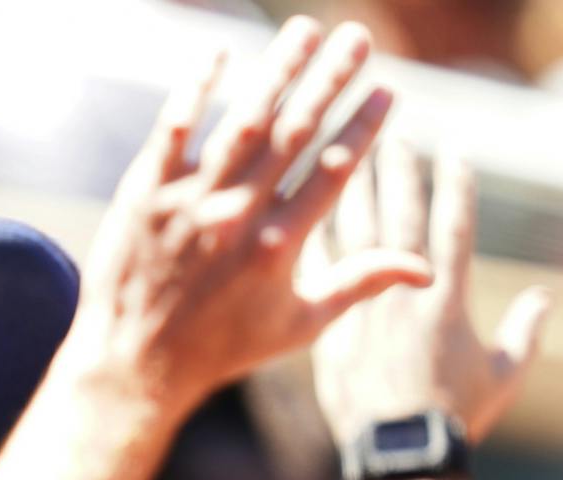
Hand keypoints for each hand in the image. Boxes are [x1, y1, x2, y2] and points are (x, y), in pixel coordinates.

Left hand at [59, 17, 430, 423]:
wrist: (135, 363)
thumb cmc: (223, 348)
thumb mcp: (299, 325)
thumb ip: (360, 284)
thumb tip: (426, 267)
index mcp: (279, 247)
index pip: (332, 171)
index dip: (362, 126)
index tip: (386, 89)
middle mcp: (236, 219)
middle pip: (294, 134)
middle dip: (330, 80)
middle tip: (357, 37)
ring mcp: (189, 203)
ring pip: (242, 122)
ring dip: (277, 70)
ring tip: (304, 31)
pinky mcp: (145, 195)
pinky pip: (174, 130)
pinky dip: (196, 89)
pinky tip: (219, 52)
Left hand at [307, 140, 551, 447]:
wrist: (399, 456)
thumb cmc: (457, 419)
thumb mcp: (504, 376)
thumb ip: (526, 333)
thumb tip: (544, 299)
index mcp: (448, 300)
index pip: (455, 228)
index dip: (456, 188)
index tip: (454, 154)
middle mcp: (402, 296)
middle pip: (400, 219)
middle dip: (400, 173)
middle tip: (394, 135)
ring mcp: (362, 311)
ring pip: (355, 239)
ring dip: (354, 194)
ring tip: (349, 159)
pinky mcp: (330, 331)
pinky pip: (319, 277)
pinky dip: (317, 241)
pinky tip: (309, 214)